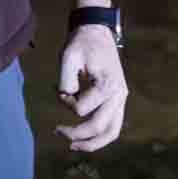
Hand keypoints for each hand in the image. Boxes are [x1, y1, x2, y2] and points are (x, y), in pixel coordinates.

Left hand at [55, 26, 127, 152]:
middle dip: (77, 135)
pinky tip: (86, 138)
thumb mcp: (68, 56)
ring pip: (112, 132)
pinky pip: (113, 125)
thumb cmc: (82, 43)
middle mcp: (118, 94)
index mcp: (107, 84)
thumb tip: (66, 99)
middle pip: (100, 127)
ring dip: (93, 143)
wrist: (97, 32)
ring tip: (74, 146)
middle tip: (57, 131)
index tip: (58, 89)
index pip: (82, 109)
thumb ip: (66, 81)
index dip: (66, 103)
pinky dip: (101, 135)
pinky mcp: (119, 99)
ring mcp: (121, 98)